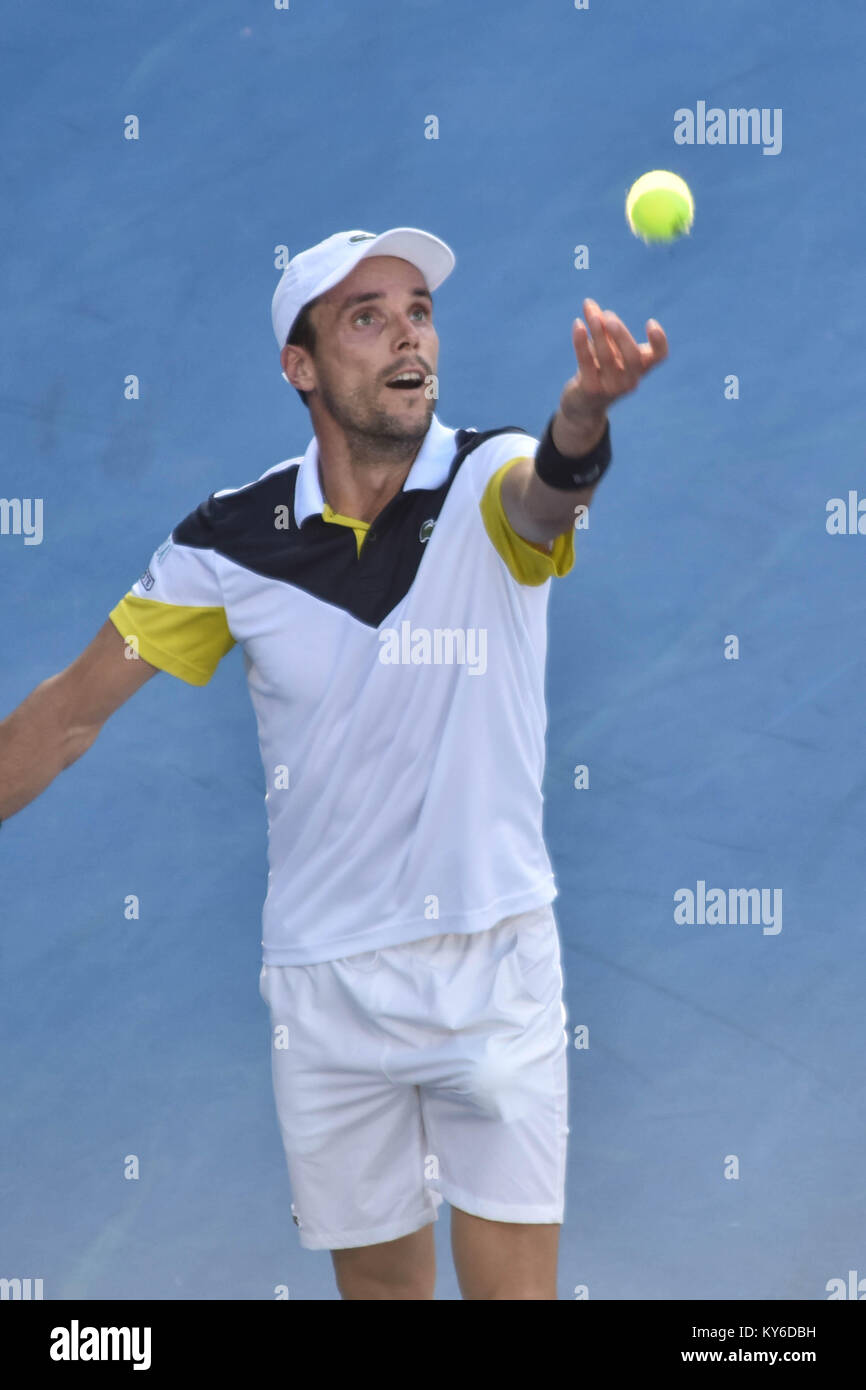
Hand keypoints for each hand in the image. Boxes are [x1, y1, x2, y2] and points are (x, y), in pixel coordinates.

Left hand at [560, 298, 667, 424]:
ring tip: (592, 313)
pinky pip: (586, 363)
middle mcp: (631, 380)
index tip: (650, 323)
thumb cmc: (599, 370)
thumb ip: (598, 324)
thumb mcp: (603, 346)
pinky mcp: (591, 390)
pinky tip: (578, 325)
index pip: (660, 356)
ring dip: (599, 332)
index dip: (659, 341)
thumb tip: (588, 303)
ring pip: (607, 357)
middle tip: (608, 315)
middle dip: (620, 334)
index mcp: (641, 367)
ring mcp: (612, 388)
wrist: (583, 405)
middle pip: (633, 357)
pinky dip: (581, 343)